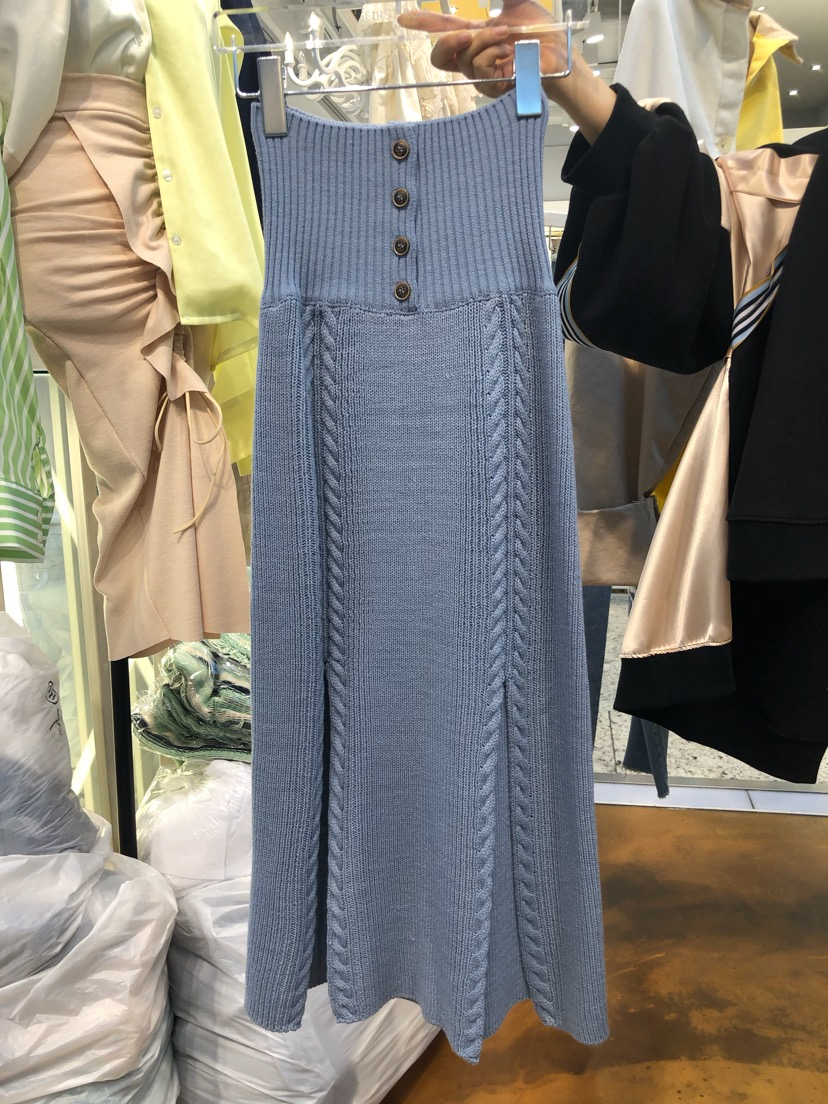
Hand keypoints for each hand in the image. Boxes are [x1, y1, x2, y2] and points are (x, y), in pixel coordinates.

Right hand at [398, 0, 568, 98]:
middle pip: (439, 56)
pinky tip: (510, 53)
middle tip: (468, 30)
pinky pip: (479, 69)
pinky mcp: (491, 88)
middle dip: (448, 39)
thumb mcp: (517, 3)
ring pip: (464, 58)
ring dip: (485, 41)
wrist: (558, 51)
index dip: (423, 23)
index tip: (404, 18)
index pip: (443, 29)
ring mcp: (481, 75)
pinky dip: (494, 55)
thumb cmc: (541, 33)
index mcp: (476, 36)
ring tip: (508, 37)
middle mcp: (474, 57)